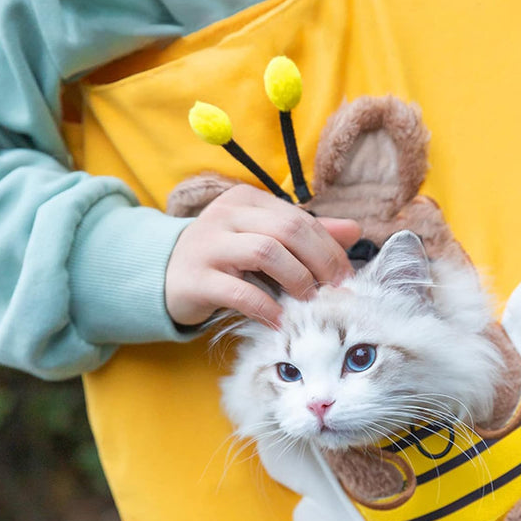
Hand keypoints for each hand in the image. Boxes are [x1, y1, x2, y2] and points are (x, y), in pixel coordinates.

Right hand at [165, 185, 361, 326]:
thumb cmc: (226, 258)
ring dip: (297, 279)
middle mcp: (226, 215)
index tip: (346, 276)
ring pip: (266, 252)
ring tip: (309, 302)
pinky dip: (266, 307)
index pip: (299, 218)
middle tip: (335, 290)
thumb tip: (354, 231)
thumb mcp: (263, 239)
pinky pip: (240, 292)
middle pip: (287, 230)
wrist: (166, 276)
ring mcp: (207, 244)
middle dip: (320, 262)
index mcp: (247, 200)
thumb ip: (306, 234)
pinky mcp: (195, 278)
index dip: (329, 247)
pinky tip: (280, 320)